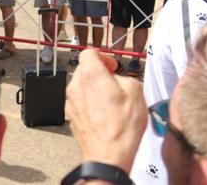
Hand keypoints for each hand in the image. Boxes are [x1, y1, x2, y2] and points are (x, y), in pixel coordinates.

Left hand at [66, 49, 146, 171]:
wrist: (107, 154)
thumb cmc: (121, 126)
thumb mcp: (136, 91)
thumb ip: (124, 77)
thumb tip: (118, 78)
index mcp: (90, 74)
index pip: (89, 52)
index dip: (103, 56)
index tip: (113, 66)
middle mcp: (75, 85)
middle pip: (84, 69)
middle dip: (100, 73)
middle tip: (115, 83)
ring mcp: (71, 101)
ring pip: (81, 86)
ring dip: (94, 88)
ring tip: (111, 101)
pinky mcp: (71, 115)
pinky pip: (80, 101)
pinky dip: (90, 102)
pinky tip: (104, 114)